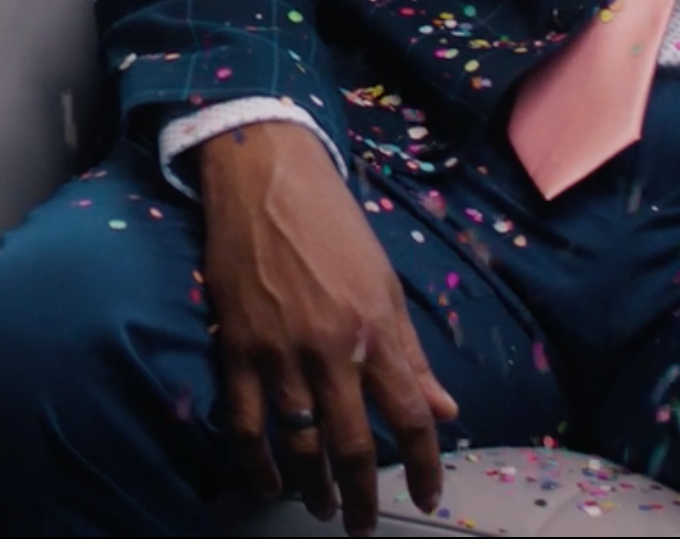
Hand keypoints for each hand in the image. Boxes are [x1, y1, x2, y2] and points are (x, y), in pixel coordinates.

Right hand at [197, 122, 453, 536]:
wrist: (265, 176)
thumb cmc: (332, 223)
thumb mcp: (384, 283)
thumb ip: (410, 353)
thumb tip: (443, 410)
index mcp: (375, 331)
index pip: (410, 418)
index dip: (424, 467)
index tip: (430, 497)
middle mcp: (330, 350)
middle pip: (353, 446)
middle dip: (362, 496)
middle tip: (362, 525)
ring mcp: (279, 352)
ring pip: (299, 444)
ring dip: (313, 486)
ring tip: (321, 506)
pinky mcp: (236, 347)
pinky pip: (246, 422)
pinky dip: (257, 462)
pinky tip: (269, 482)